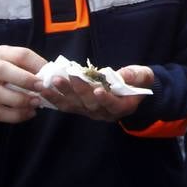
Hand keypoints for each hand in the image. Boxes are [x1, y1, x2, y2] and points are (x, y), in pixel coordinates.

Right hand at [0, 45, 48, 123]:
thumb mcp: (12, 62)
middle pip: (3, 71)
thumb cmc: (1, 73)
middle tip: (42, 88)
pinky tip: (29, 114)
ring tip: (36, 103)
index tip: (50, 75)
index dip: (37, 64)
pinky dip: (15, 115)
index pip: (20, 55)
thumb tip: (53, 76)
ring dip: (19, 100)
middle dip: (25, 80)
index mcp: (0, 53)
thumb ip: (29, 67)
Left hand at [39, 65, 154, 122]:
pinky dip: (55, 98)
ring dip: (61, 95)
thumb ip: (135, 75)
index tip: (98, 90)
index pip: (114, 105)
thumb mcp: (143, 76)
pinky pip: (67, 105)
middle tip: (66, 78)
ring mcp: (91, 112)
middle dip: (78, 91)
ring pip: (75, 106)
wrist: (133, 90)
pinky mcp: (81, 108)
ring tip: (49, 84)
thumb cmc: (138, 81)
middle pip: (90, 104)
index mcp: (123, 106)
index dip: (106, 99)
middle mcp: (105, 113)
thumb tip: (124, 74)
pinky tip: (43, 90)